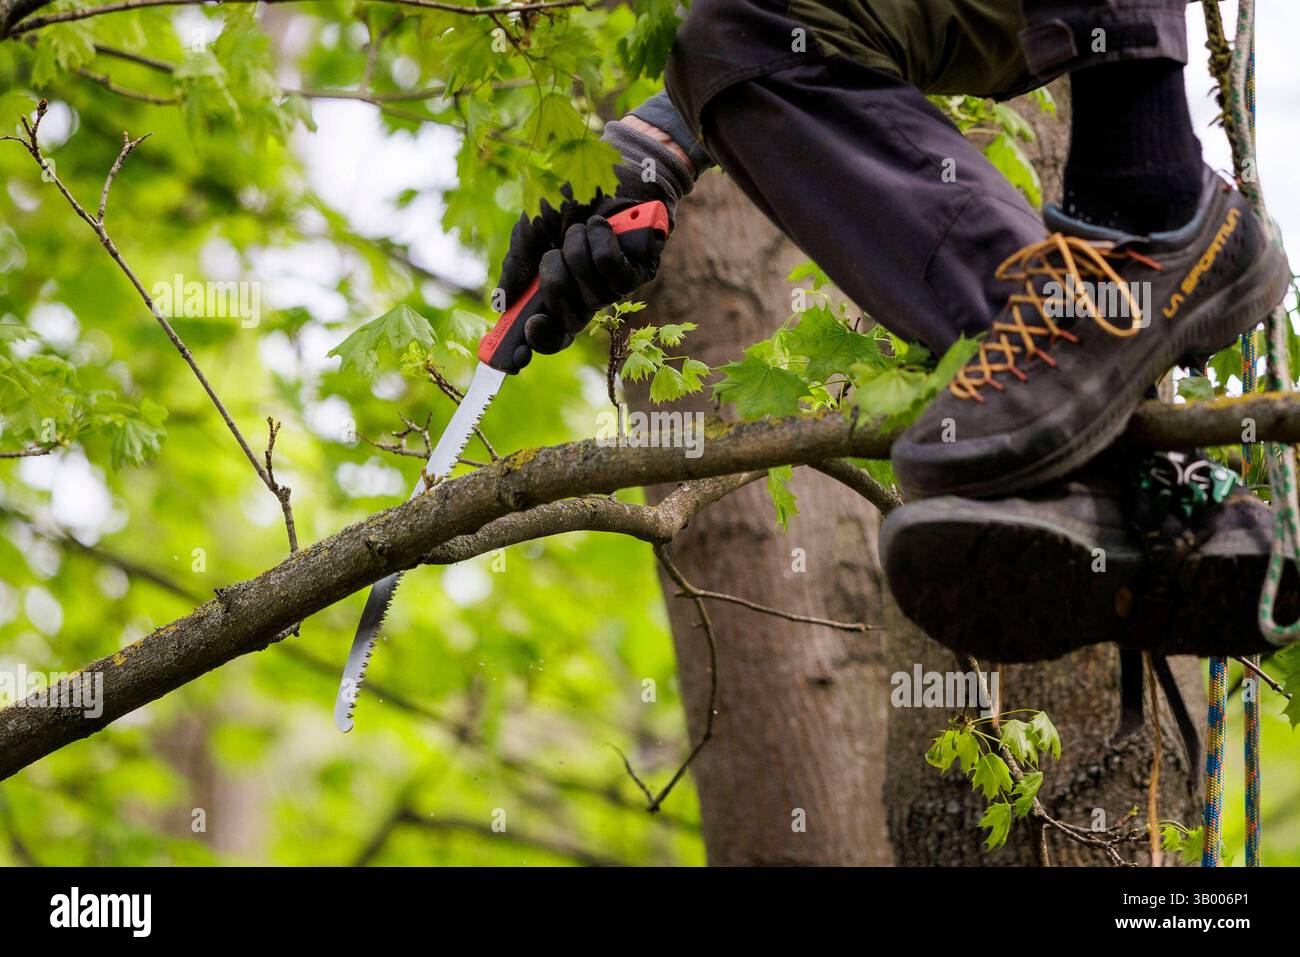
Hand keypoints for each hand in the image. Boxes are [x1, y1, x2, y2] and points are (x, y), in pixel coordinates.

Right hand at [493, 119, 691, 364]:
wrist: (605, 164)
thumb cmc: (566, 196)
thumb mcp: (530, 229)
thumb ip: (517, 267)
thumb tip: (502, 306)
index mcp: (558, 291)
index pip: (549, 333)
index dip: (533, 346)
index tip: (514, 358)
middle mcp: (586, 296)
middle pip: (568, 322)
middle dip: (554, 285)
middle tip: (553, 255)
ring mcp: (614, 287)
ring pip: (590, 294)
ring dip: (577, 252)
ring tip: (581, 226)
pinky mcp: (640, 272)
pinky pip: (612, 271)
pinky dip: (600, 242)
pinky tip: (603, 224)